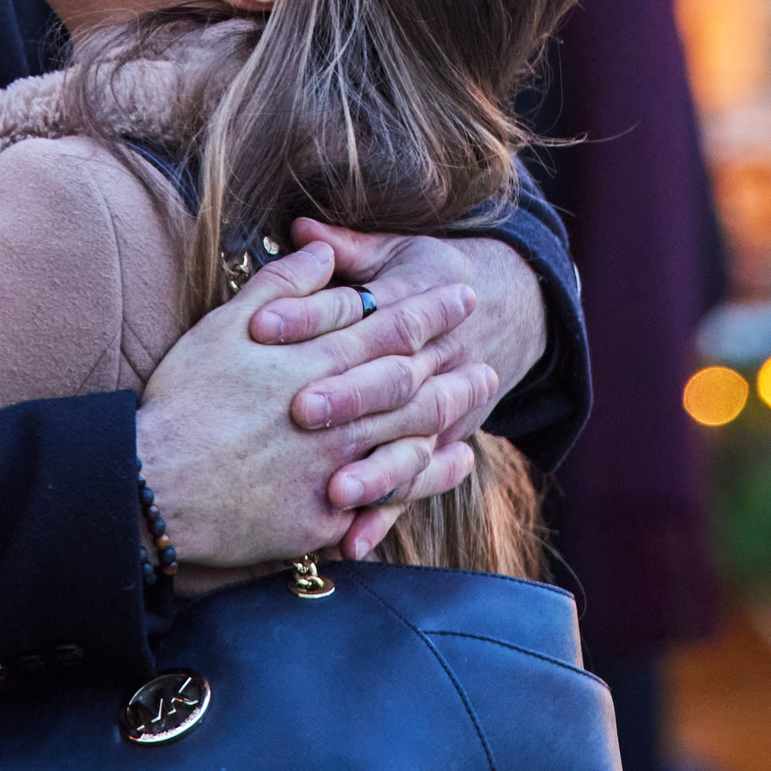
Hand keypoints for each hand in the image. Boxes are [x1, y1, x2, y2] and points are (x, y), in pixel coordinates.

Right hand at [138, 243, 489, 570]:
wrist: (154, 486)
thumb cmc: (184, 401)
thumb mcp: (225, 327)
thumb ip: (281, 287)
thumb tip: (320, 254)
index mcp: (317, 363)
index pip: (392, 328)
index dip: (431, 309)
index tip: (463, 293)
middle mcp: (339, 415)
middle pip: (415, 383)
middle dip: (455, 362)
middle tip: (489, 349)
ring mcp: (336, 469)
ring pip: (414, 436)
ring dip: (453, 412)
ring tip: (481, 394)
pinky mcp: (326, 518)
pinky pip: (390, 496)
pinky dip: (428, 476)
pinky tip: (449, 462)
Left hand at [274, 222, 531, 557]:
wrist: (508, 307)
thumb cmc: (427, 277)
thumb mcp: (396, 252)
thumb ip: (347, 248)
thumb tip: (300, 228)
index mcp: (411, 304)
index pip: (360, 311)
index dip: (309, 317)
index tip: (262, 327)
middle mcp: (432, 359)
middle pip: (390, 380)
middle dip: (348, 396)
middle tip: (300, 410)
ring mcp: (441, 410)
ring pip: (410, 444)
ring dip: (374, 471)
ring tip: (334, 489)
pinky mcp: (440, 447)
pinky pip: (413, 488)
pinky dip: (384, 517)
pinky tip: (350, 543)